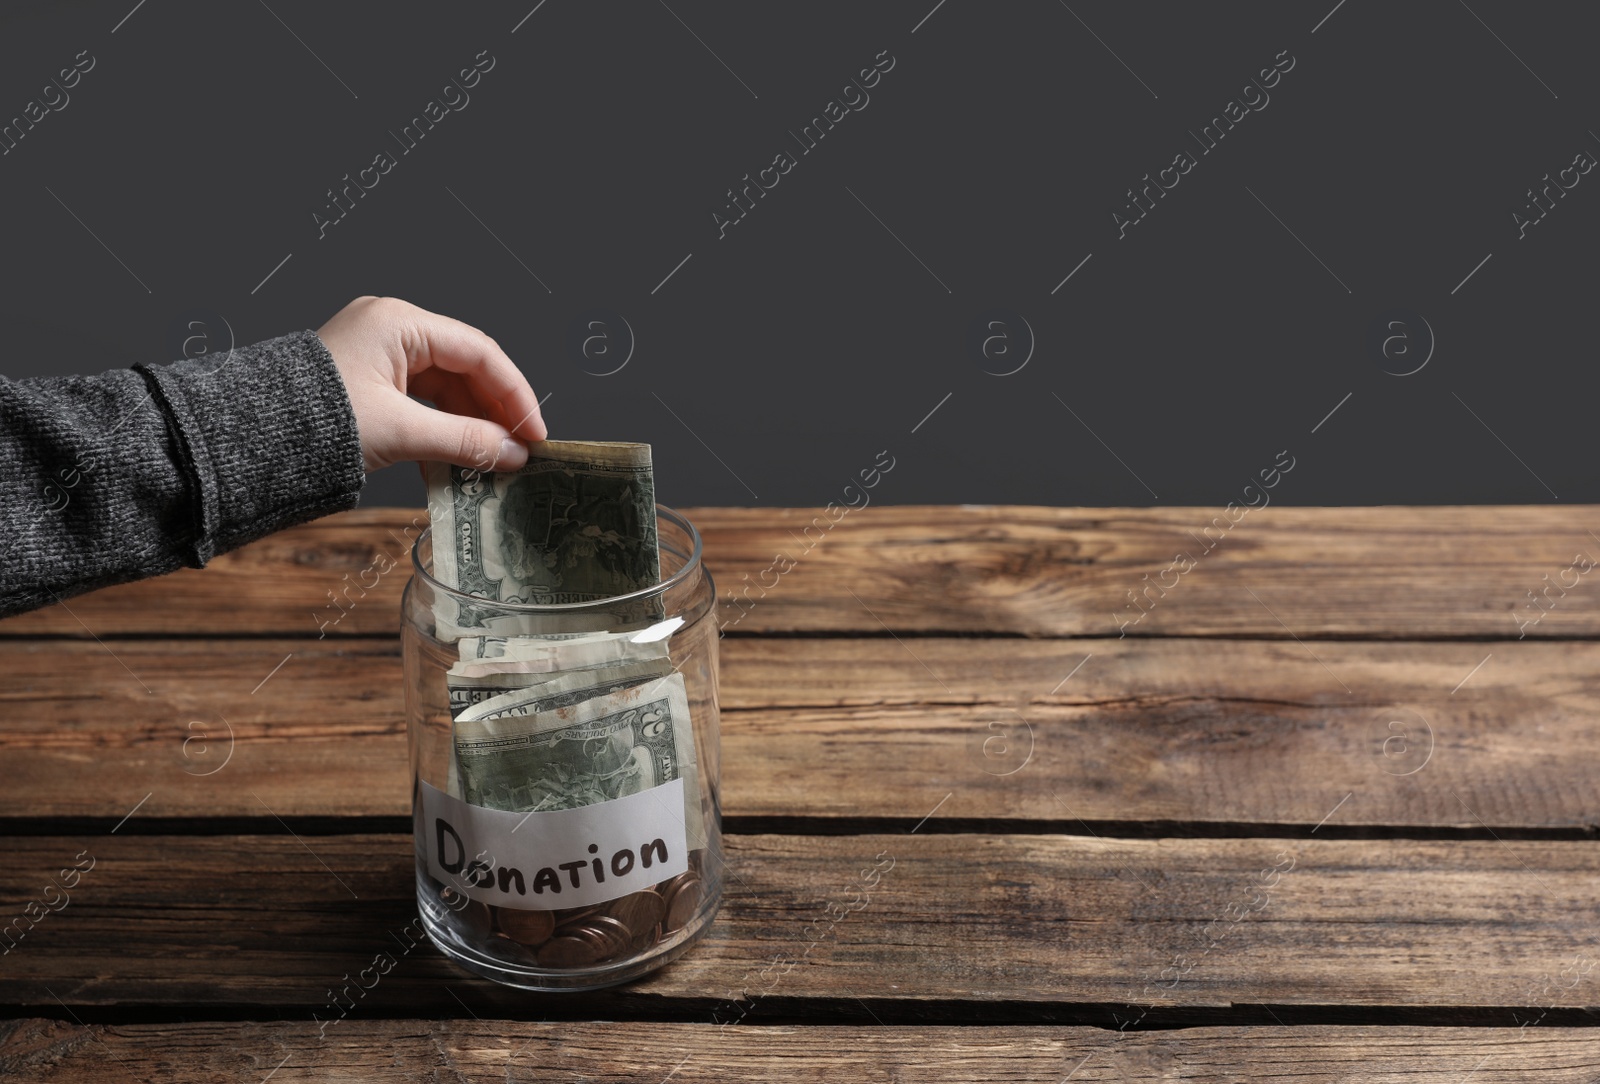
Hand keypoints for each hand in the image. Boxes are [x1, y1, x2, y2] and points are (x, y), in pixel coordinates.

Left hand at [317, 296, 546, 472]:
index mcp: (399, 323)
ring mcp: (378, 353)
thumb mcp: (400, 432)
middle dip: (494, 411)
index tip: (535, 433)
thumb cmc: (312, 423)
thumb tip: (514, 456)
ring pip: (444, 386)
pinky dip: (442, 427)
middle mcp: (391, 329)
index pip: (479, 351)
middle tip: (520, 451)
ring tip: (492, 460)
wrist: (244, 441)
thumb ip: (465, 442)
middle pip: (465, 367)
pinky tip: (458, 456)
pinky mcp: (367, 380)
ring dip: (470, 423)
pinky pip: (420, 400)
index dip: (514, 393)